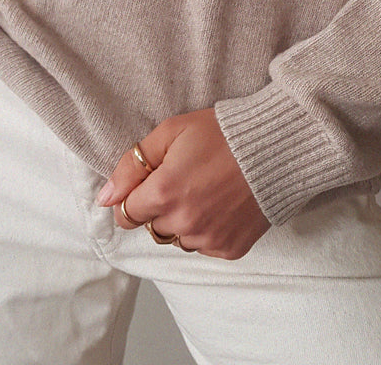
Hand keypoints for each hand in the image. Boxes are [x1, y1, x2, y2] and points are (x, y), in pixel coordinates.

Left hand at [96, 107, 270, 258]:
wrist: (275, 147)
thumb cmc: (223, 133)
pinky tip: (221, 204)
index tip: (149, 184)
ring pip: (177, 240)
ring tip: (204, 192)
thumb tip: (105, 197)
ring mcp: (208, 239)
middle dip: (159, 207)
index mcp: (164, 193)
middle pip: (152, 227)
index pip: (126, 214)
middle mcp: (184, 222)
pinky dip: (207, 230)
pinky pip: (204, 246)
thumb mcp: (172, 131)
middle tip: (184, 181)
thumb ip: (132, 163)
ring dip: (182, 222)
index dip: (133, 198)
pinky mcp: (229, 248)